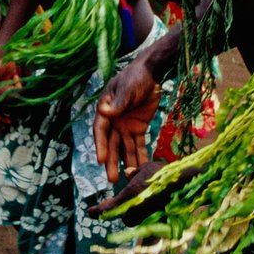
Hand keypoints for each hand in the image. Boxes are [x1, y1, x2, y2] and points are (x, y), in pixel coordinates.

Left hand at [93, 160, 200, 225]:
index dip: (98, 211)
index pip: (109, 207)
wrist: (190, 184)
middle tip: (129, 202)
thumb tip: (127, 174)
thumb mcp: (147, 167)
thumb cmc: (166, 174)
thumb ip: (134, 173)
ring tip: (146, 202)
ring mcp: (148, 218)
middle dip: (125, 212)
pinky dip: (150, 215)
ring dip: (138, 214)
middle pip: (125, 218)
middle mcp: (137, 210)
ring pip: (137, 221)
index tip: (89, 212)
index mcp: (131, 195)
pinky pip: (150, 222)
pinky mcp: (159, 223)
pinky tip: (158, 205)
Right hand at [94, 58, 162, 184]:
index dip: (100, 146)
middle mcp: (113, 121)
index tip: (101, 160)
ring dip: (126, 163)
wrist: (152, 74)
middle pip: (111, 144)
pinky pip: (138, 144)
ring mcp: (125, 126)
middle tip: (112, 179)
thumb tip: (104, 112)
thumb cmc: (135, 77)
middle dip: (112, 161)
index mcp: (105, 110)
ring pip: (124, 147)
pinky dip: (140, 156)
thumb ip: (118, 103)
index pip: (100, 131)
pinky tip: (142, 169)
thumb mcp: (127, 89)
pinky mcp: (138, 128)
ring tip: (128, 179)